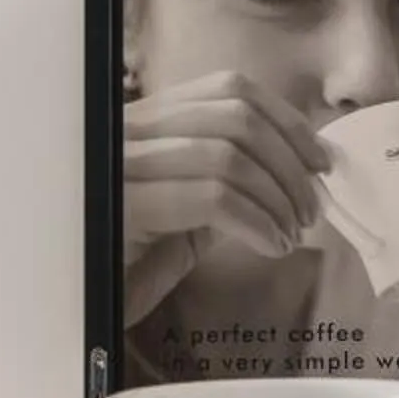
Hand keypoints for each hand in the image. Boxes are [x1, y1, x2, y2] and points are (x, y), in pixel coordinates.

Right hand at [122, 71, 333, 318]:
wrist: (78, 309)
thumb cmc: (129, 264)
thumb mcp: (185, 218)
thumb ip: (226, 187)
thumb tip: (292, 175)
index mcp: (148, 120)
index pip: (228, 88)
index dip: (286, 120)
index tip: (320, 162)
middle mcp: (130, 129)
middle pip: (236, 116)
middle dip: (290, 163)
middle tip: (310, 211)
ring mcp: (122, 163)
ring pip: (228, 155)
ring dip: (277, 198)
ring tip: (291, 234)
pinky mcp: (124, 205)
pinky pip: (212, 198)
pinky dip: (256, 222)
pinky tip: (269, 246)